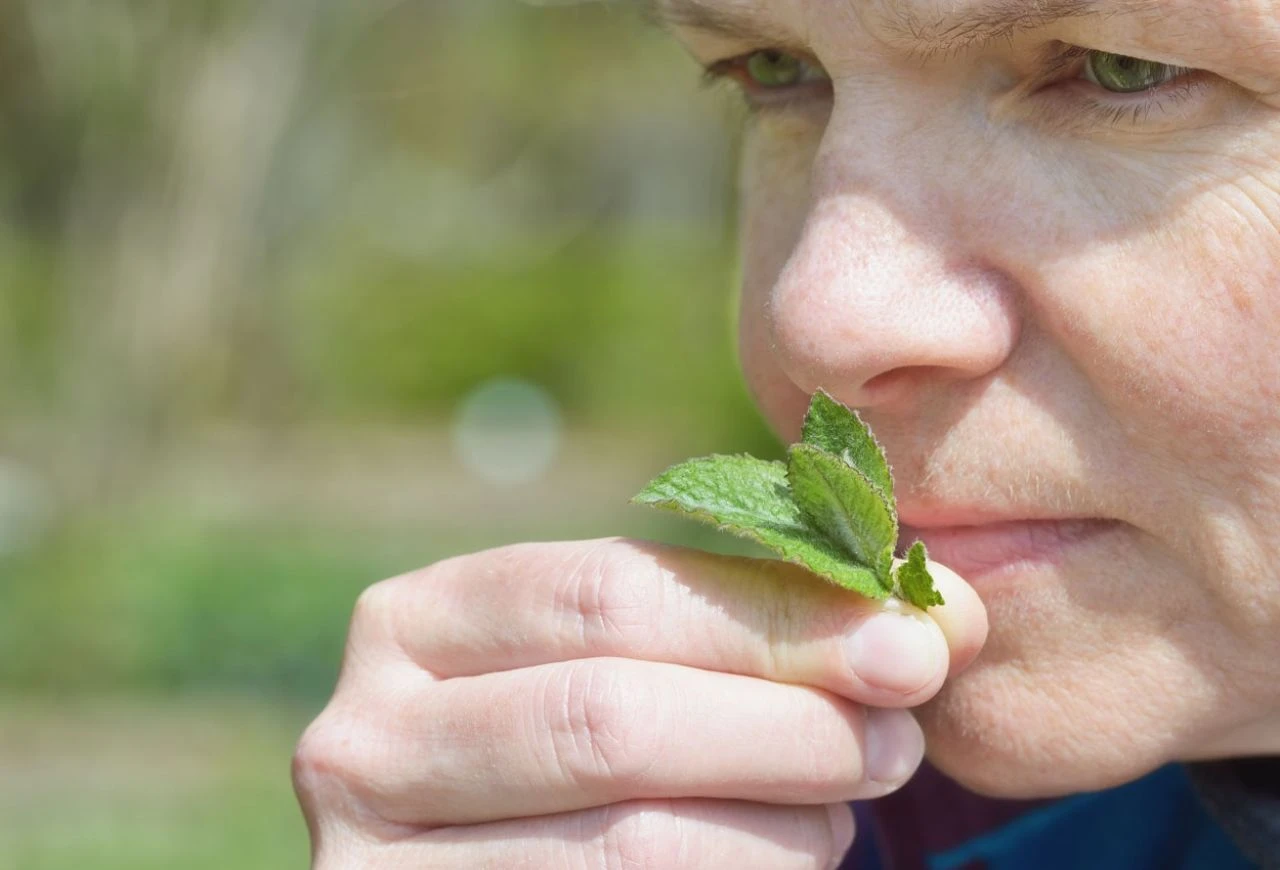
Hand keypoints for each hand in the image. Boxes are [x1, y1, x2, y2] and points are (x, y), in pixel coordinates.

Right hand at [293, 537, 987, 868]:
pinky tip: (788, 858)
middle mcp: (363, 739)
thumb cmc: (580, 738)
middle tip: (905, 735)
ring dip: (780, 826)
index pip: (604, 594)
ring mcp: (372, 866)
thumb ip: (753, 624)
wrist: (496, 859)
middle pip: (608, 719)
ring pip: (626, 844)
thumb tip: (947, 617)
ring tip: (848, 808)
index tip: (914, 639)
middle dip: (785, 724)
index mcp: (415, 622)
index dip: (770, 617)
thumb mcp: (636, 659)